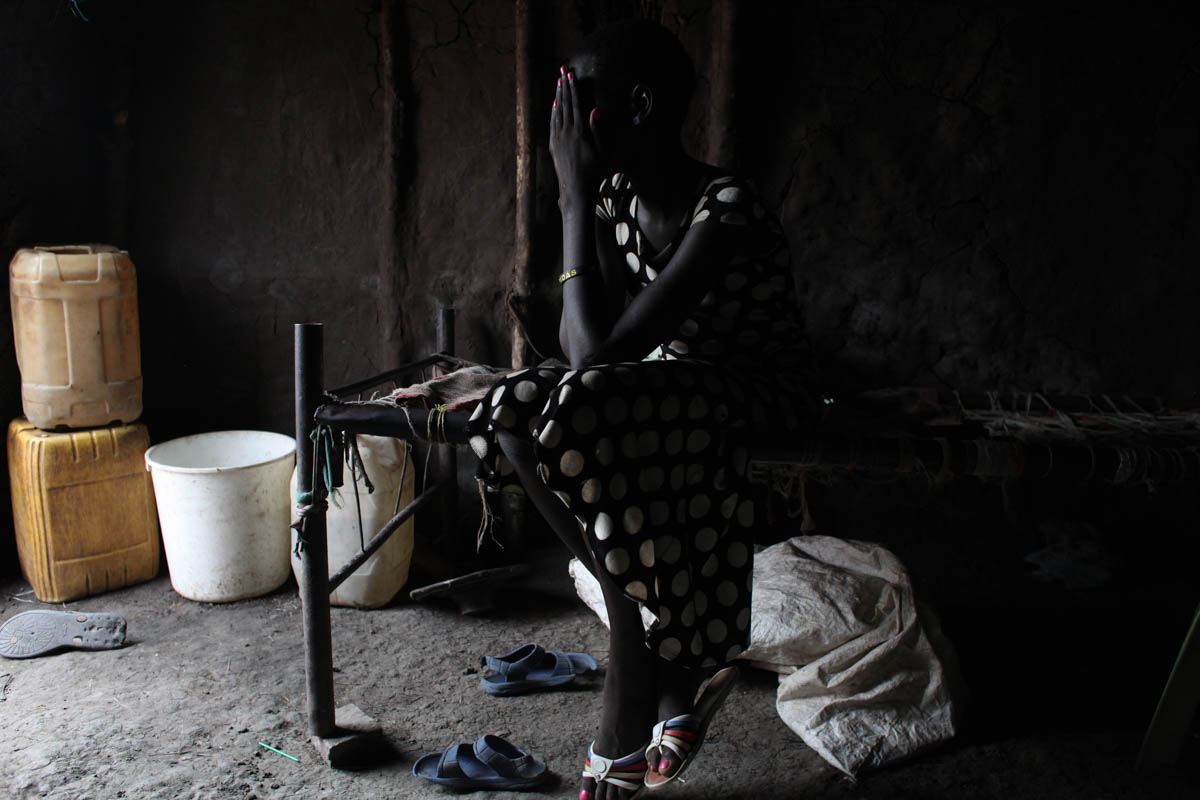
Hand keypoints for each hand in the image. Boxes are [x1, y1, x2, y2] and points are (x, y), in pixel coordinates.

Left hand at [549, 67, 600, 211]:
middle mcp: (566, 132)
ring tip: (558, 83)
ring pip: (557, 112)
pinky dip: (553, 111)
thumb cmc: (594, 172)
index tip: (571, 75)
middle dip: (564, 86)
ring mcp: (558, 138)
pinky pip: (553, 123)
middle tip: (562, 71)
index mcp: (579, 131)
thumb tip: (595, 110)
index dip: (573, 88)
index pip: (576, 104)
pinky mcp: (553, 145)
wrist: (576, 189)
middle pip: (565, 104)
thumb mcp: (602, 151)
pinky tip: (554, 105)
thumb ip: (598, 129)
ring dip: (558, 96)